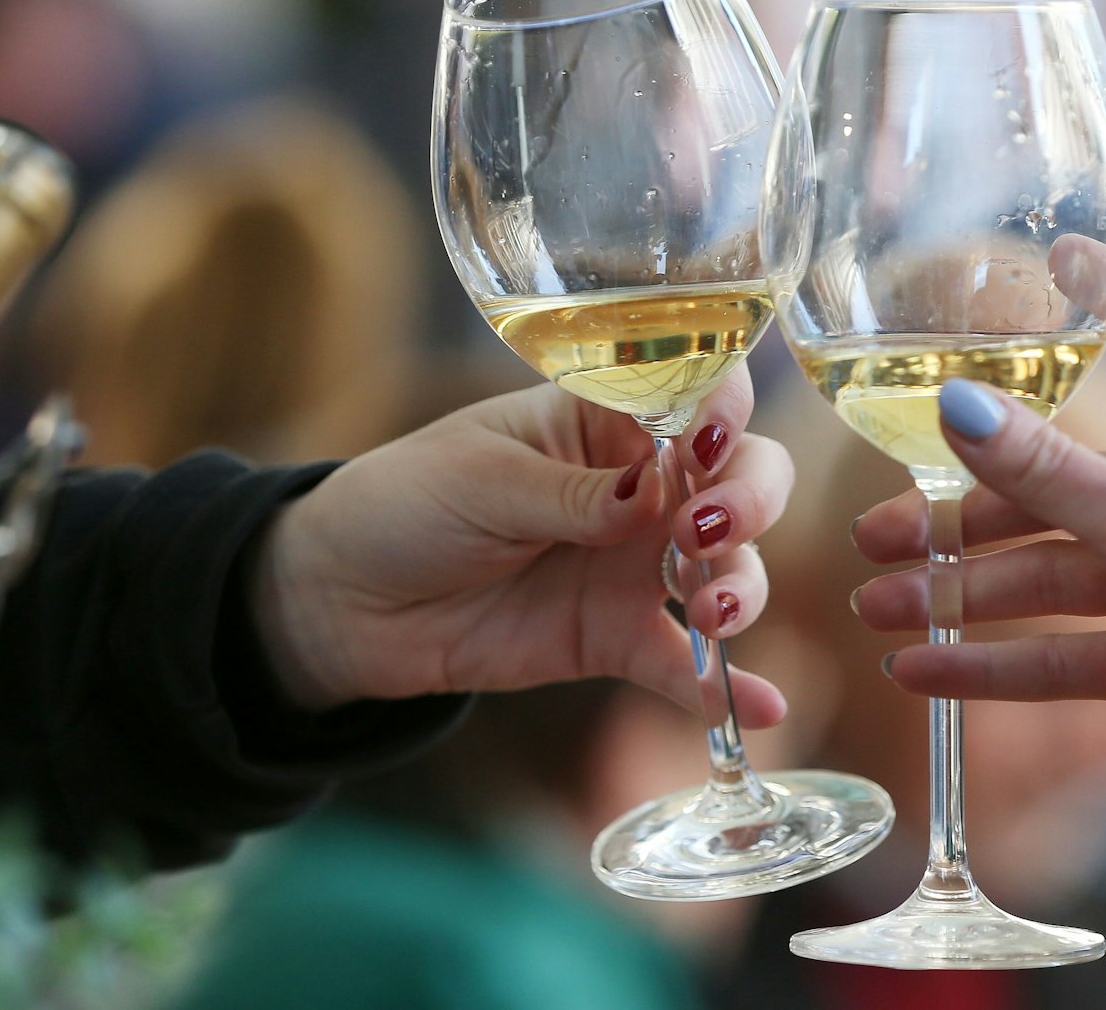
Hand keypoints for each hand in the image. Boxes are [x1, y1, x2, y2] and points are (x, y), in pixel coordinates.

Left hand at [250, 365, 792, 729]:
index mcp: (604, 416)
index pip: (696, 397)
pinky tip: (760, 709)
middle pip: (739, 481)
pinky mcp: (616, 637)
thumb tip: (651, 493)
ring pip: (729, 569)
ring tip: (711, 614)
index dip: (723, 414)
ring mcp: (634, 564)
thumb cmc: (406, 503)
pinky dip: (724, 687)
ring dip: (741, 587)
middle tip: (702, 533)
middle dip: (747, 502)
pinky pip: (682, 663)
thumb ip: (571, 493)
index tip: (708, 445)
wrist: (345, 600)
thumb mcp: (481, 480)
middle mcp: (640, 486)